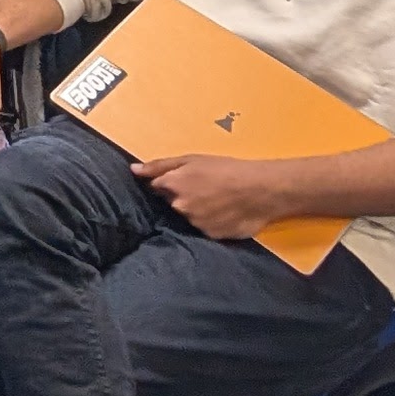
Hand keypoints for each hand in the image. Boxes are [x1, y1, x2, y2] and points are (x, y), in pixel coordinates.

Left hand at [134, 154, 315, 242]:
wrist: (262, 190)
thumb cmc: (228, 169)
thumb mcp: (193, 159)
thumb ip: (159, 165)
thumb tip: (132, 170)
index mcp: (173, 184)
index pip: (156, 187)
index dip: (166, 183)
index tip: (178, 181)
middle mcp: (179, 206)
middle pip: (172, 203)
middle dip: (183, 197)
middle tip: (205, 189)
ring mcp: (194, 223)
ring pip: (189, 217)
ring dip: (198, 210)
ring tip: (218, 201)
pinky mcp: (209, 236)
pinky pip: (204, 228)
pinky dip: (211, 222)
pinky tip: (224, 213)